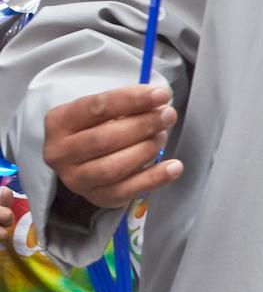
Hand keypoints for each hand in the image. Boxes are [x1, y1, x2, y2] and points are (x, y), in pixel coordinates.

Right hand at [44, 86, 180, 208]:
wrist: (85, 158)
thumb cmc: (99, 127)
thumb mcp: (104, 110)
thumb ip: (126, 105)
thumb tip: (158, 100)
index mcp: (59, 123)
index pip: (96, 107)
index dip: (132, 100)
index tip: (161, 95)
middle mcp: (60, 153)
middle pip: (104, 139)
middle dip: (142, 125)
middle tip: (167, 116)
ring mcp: (75, 179)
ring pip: (113, 167)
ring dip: (146, 150)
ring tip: (162, 137)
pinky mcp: (96, 197)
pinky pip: (127, 191)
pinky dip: (154, 179)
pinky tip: (174, 167)